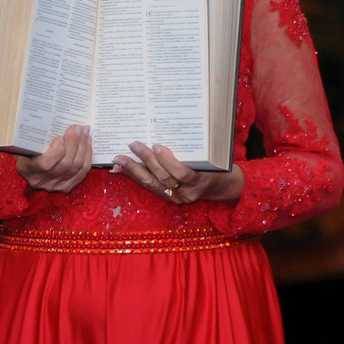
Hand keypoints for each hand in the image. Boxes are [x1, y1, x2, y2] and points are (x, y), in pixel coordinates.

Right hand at [16, 124, 91, 192]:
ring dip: (83, 147)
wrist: (29, 168)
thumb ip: (36, 137)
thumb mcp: (24, 143)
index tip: (59, 137)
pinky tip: (87, 143)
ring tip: (85, 132)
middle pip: (65, 164)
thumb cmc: (25, 151)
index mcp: (27, 170)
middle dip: (75, 143)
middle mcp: (41, 181)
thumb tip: (54, 121)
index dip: (57, 151)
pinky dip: (87, 156)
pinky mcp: (67, 186)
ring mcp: (55, 186)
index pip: (46, 164)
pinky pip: (82, 172)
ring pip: (76, 167)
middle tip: (78, 127)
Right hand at [112, 141, 242, 203]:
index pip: (145, 184)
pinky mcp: (199, 181)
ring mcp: (188, 191)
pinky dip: (168, 160)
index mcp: (168, 196)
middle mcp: (176, 197)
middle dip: (133, 168)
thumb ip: (161, 169)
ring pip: (163, 177)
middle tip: (119, 155)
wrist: (229, 184)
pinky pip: (181, 173)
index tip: (114, 164)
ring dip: (148, 161)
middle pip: (150, 181)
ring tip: (138, 146)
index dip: (128, 174)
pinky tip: (159, 148)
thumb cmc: (201, 176)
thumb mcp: (180, 175)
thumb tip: (139, 156)